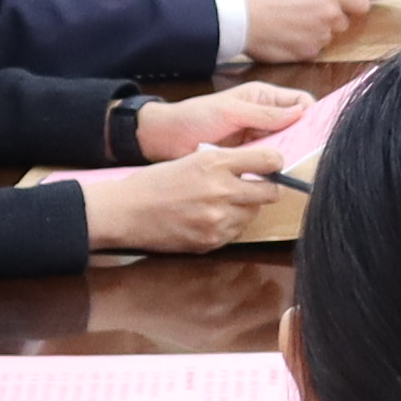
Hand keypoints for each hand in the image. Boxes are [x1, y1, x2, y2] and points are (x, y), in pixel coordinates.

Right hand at [82, 138, 297, 254]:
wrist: (126, 213)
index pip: (269, 160)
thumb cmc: (155, 183)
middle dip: (266, 188)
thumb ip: (226, 162)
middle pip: (271, 192)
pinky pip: (237, 232)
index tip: (271, 165)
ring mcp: (218, 219)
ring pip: (254, 214)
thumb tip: (258, 166)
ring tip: (221, 203)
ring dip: (245, 208)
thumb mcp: (192, 159)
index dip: (274, 163)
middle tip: (253, 186)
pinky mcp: (212, 240)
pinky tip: (209, 218)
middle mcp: (222, 190)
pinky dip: (230, 225)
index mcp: (215, 163)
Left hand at [137, 80, 313, 160]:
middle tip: (306, 155)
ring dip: (287, 155)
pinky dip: (271, 168)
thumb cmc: (196, 116)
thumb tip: (300, 113)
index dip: (312, 115)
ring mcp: (257, 138)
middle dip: (303, 139)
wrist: (167, 139)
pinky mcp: (248, 157)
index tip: (317, 132)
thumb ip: (265, 113)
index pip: (301, 102)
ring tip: (288, 167)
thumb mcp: (231, 111)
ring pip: (285, 146)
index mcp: (264, 97)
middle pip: (297, 127)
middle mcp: (265, 117)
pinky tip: (272, 175)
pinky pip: (267, 162)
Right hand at [235, 0, 370, 64]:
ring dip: (315, 34)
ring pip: (327, 37)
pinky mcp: (308, 53)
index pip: (362, 4)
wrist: (242, 15)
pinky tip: (286, 36)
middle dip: (330, 21)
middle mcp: (330, 14)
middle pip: (343, 23)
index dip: (354, 6)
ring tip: (291, 24)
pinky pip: (312, 51)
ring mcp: (320, 35)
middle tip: (306, 15)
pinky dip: (303, 46)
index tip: (346, 7)